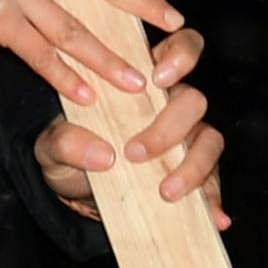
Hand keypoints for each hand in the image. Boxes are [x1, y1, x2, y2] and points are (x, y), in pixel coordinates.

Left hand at [34, 28, 230, 226]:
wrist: (74, 193)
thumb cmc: (67, 151)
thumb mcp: (52, 145)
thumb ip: (65, 142)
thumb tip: (103, 154)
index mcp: (144, 81)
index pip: (181, 48)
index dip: (181, 54)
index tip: (159, 77)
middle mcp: (173, 106)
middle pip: (195, 100)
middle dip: (170, 126)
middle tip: (136, 153)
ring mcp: (188, 140)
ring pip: (211, 140)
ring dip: (194, 165)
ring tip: (167, 192)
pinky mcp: (194, 174)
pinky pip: (214, 182)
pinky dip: (215, 200)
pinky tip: (215, 219)